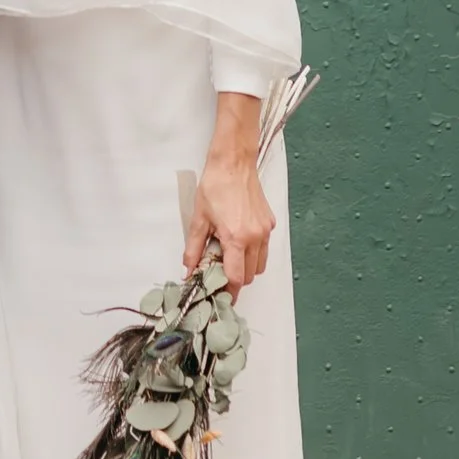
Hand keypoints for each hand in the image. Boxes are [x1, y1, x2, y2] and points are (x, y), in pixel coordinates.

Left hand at [185, 153, 272, 294]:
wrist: (233, 163)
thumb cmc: (216, 186)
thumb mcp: (199, 219)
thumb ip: (194, 249)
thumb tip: (188, 270)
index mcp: (236, 238)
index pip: (236, 278)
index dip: (228, 291)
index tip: (221, 296)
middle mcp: (255, 237)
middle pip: (249, 275)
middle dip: (235, 279)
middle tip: (220, 271)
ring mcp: (265, 230)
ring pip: (260, 265)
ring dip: (246, 267)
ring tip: (230, 256)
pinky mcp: (270, 223)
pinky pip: (265, 248)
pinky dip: (254, 252)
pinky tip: (241, 240)